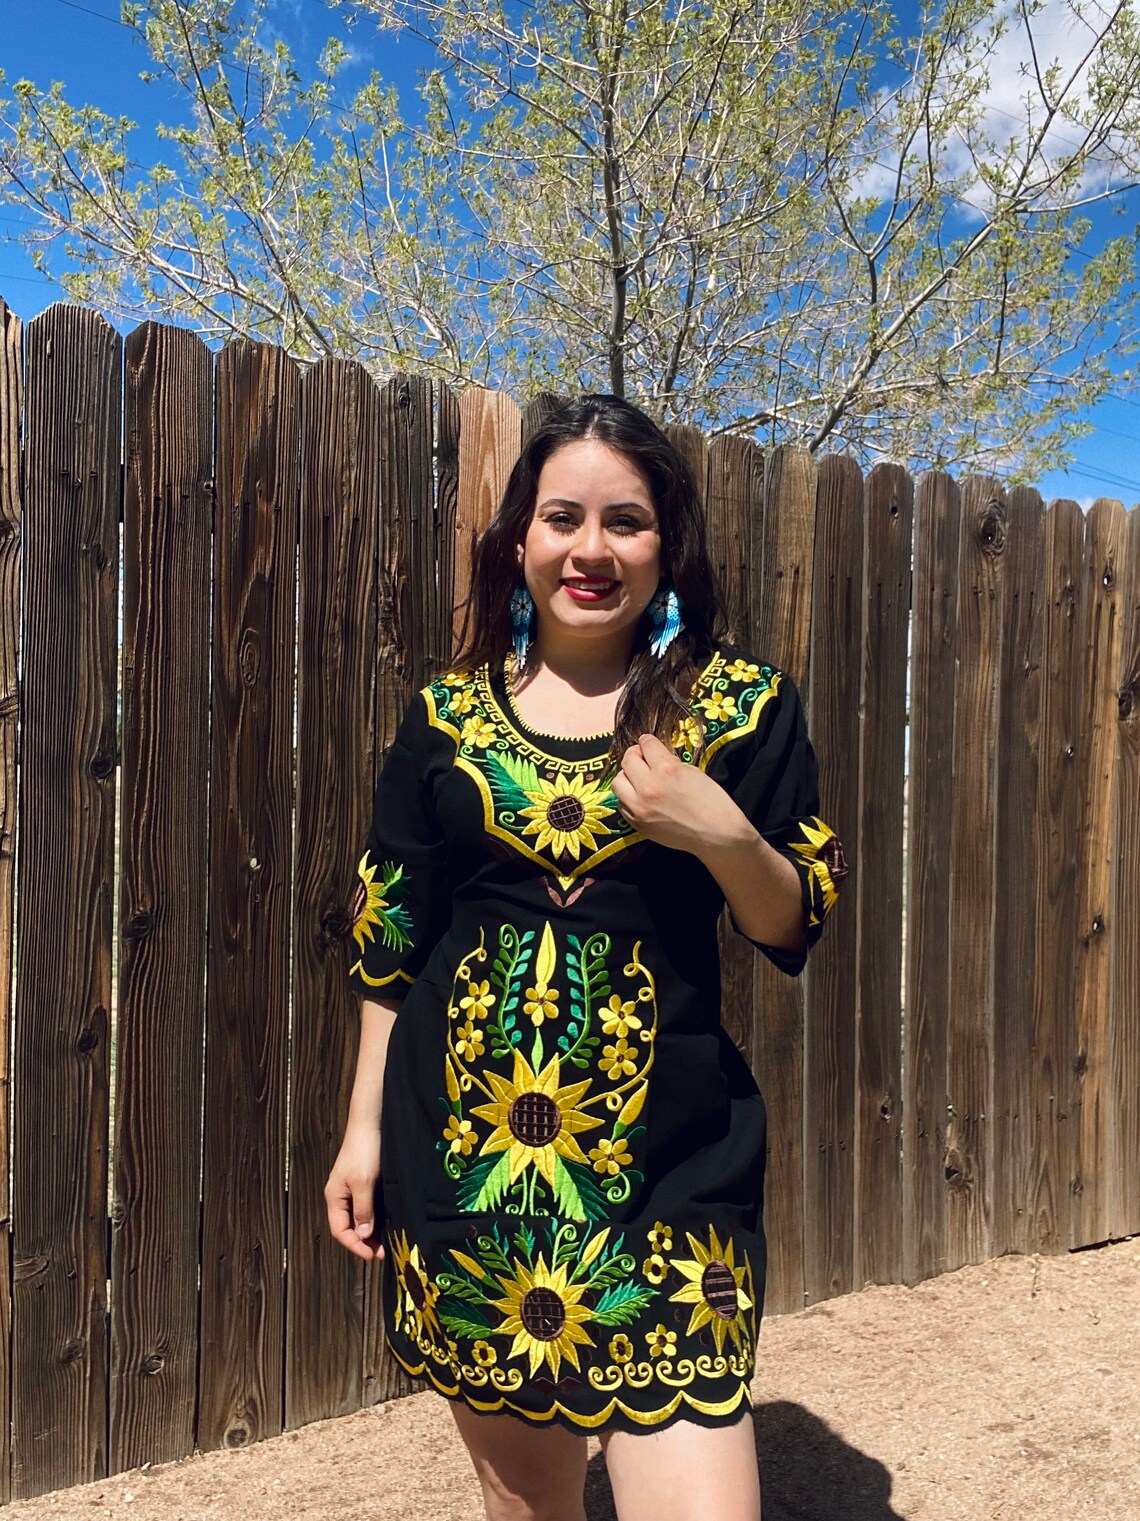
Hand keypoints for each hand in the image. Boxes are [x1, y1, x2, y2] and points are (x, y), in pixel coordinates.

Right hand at [325, 1122, 384, 1261]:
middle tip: (383, 1252)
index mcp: (335, 1196)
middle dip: (364, 1242)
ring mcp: (353, 1189)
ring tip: (387, 1243)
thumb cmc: (364, 1150)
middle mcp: (341, 1196)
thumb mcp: (364, 1182)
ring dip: (371, 1232)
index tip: (372, 1255)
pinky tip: (388, 1224)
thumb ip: (363, 1209)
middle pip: (349, 1227)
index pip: (340, 1230)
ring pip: (359, 1218)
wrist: (372, 1122)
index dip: (354, 1245)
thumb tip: (364, 1235)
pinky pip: (367, 1207)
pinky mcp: (365, 1183)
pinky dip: (376, 1219)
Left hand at [610, 732, 752, 859]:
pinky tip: (641, 798)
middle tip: (643, 759)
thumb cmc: (712, 802)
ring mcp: (640, 807)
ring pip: (618, 782)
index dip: (648, 742)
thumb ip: (669, 762)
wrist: (716, 834)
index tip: (648, 744)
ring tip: (638, 779)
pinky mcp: (637, 823)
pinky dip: (628, 797)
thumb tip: (654, 757)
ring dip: (627, 777)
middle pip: (627, 760)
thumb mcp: (693, 772)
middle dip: (635, 756)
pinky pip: (622, 804)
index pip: (646, 744)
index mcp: (666, 769)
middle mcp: (648, 786)